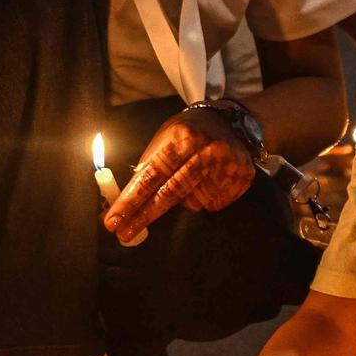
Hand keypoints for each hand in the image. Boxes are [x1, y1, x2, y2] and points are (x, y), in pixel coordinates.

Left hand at [105, 107, 257, 241]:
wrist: (231, 122)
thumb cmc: (190, 132)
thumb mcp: (165, 138)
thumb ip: (149, 165)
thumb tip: (126, 200)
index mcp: (182, 138)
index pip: (151, 175)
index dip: (130, 200)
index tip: (114, 220)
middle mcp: (206, 151)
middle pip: (169, 194)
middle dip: (144, 216)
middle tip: (125, 233)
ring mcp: (226, 165)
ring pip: (193, 203)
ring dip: (184, 200)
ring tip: (190, 179)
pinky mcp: (241, 177)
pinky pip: (213, 204)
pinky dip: (204, 199)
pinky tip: (208, 181)